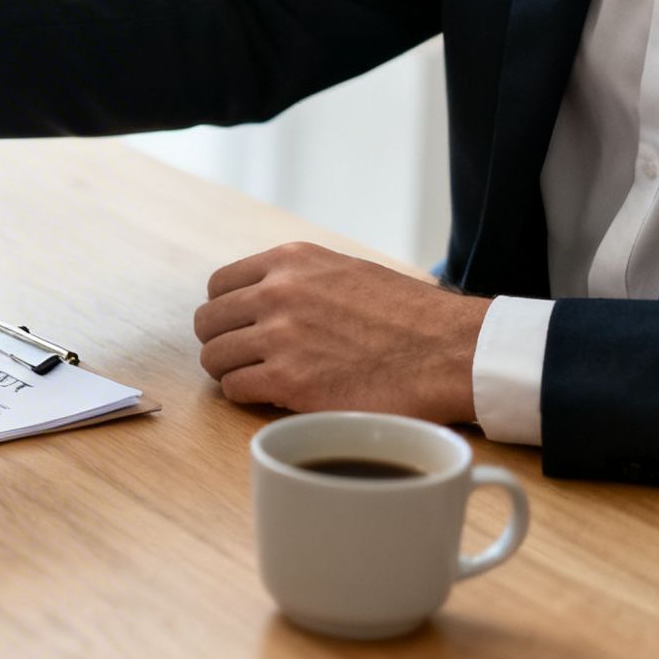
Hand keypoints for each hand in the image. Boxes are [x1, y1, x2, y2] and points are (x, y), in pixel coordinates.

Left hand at [191, 242, 486, 423]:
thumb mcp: (344, 272)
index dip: (225, 311)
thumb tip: (260, 300)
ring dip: (230, 373)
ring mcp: (279, 337)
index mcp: (290, 261)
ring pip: (215, 358)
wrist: (449, 351)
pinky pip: (234, 390)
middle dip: (221, 342)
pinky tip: (271, 397)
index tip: (237, 328)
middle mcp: (276, 293)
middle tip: (241, 359)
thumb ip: (297, 281)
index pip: (219, 285)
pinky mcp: (287, 381)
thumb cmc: (406, 316)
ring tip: (256, 380)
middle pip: (208, 322)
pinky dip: (246, 396)